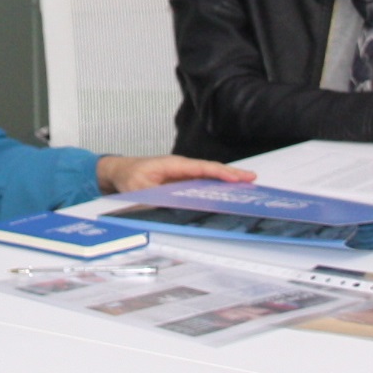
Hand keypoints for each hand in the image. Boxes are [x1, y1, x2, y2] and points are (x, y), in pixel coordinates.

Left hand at [93, 154, 255, 193]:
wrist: (120, 172)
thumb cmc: (129, 176)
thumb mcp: (137, 189)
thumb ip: (151, 198)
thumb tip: (166, 208)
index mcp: (173, 165)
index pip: (201, 167)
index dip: (219, 172)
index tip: (235, 178)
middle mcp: (181, 168)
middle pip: (210, 170)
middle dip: (231, 174)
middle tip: (252, 179)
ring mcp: (183, 175)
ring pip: (208, 176)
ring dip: (226, 181)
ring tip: (247, 187)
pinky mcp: (182, 182)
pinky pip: (202, 183)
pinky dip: (216, 187)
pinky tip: (227, 194)